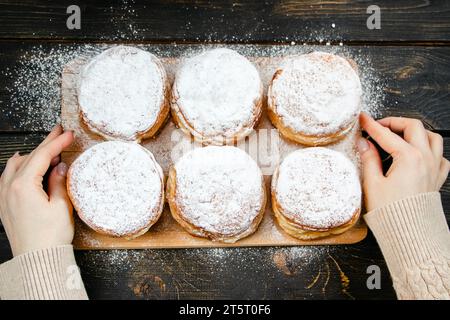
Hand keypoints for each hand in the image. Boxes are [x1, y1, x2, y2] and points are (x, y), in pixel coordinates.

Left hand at [0, 125, 73, 255]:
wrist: (38, 259)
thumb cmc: (50, 236)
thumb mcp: (61, 206)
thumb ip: (59, 182)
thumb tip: (60, 167)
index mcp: (23, 186)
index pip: (42, 156)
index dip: (56, 143)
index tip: (68, 134)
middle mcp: (9, 189)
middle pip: (28, 158)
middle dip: (45, 144)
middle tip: (58, 132)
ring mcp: (4, 197)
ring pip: (15, 166)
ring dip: (31, 154)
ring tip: (45, 146)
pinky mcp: (6, 206)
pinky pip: (7, 177)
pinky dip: (17, 167)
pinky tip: (22, 164)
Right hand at [358, 113, 449, 211]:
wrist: (410, 234)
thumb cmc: (391, 212)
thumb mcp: (373, 183)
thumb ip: (369, 159)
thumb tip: (364, 143)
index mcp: (409, 158)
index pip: (386, 134)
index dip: (372, 125)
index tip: (363, 119)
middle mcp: (426, 159)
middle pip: (414, 127)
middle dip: (395, 122)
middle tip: (380, 127)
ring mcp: (435, 167)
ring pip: (432, 137)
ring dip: (416, 132)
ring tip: (400, 135)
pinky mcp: (437, 178)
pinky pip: (440, 155)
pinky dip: (430, 149)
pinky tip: (418, 153)